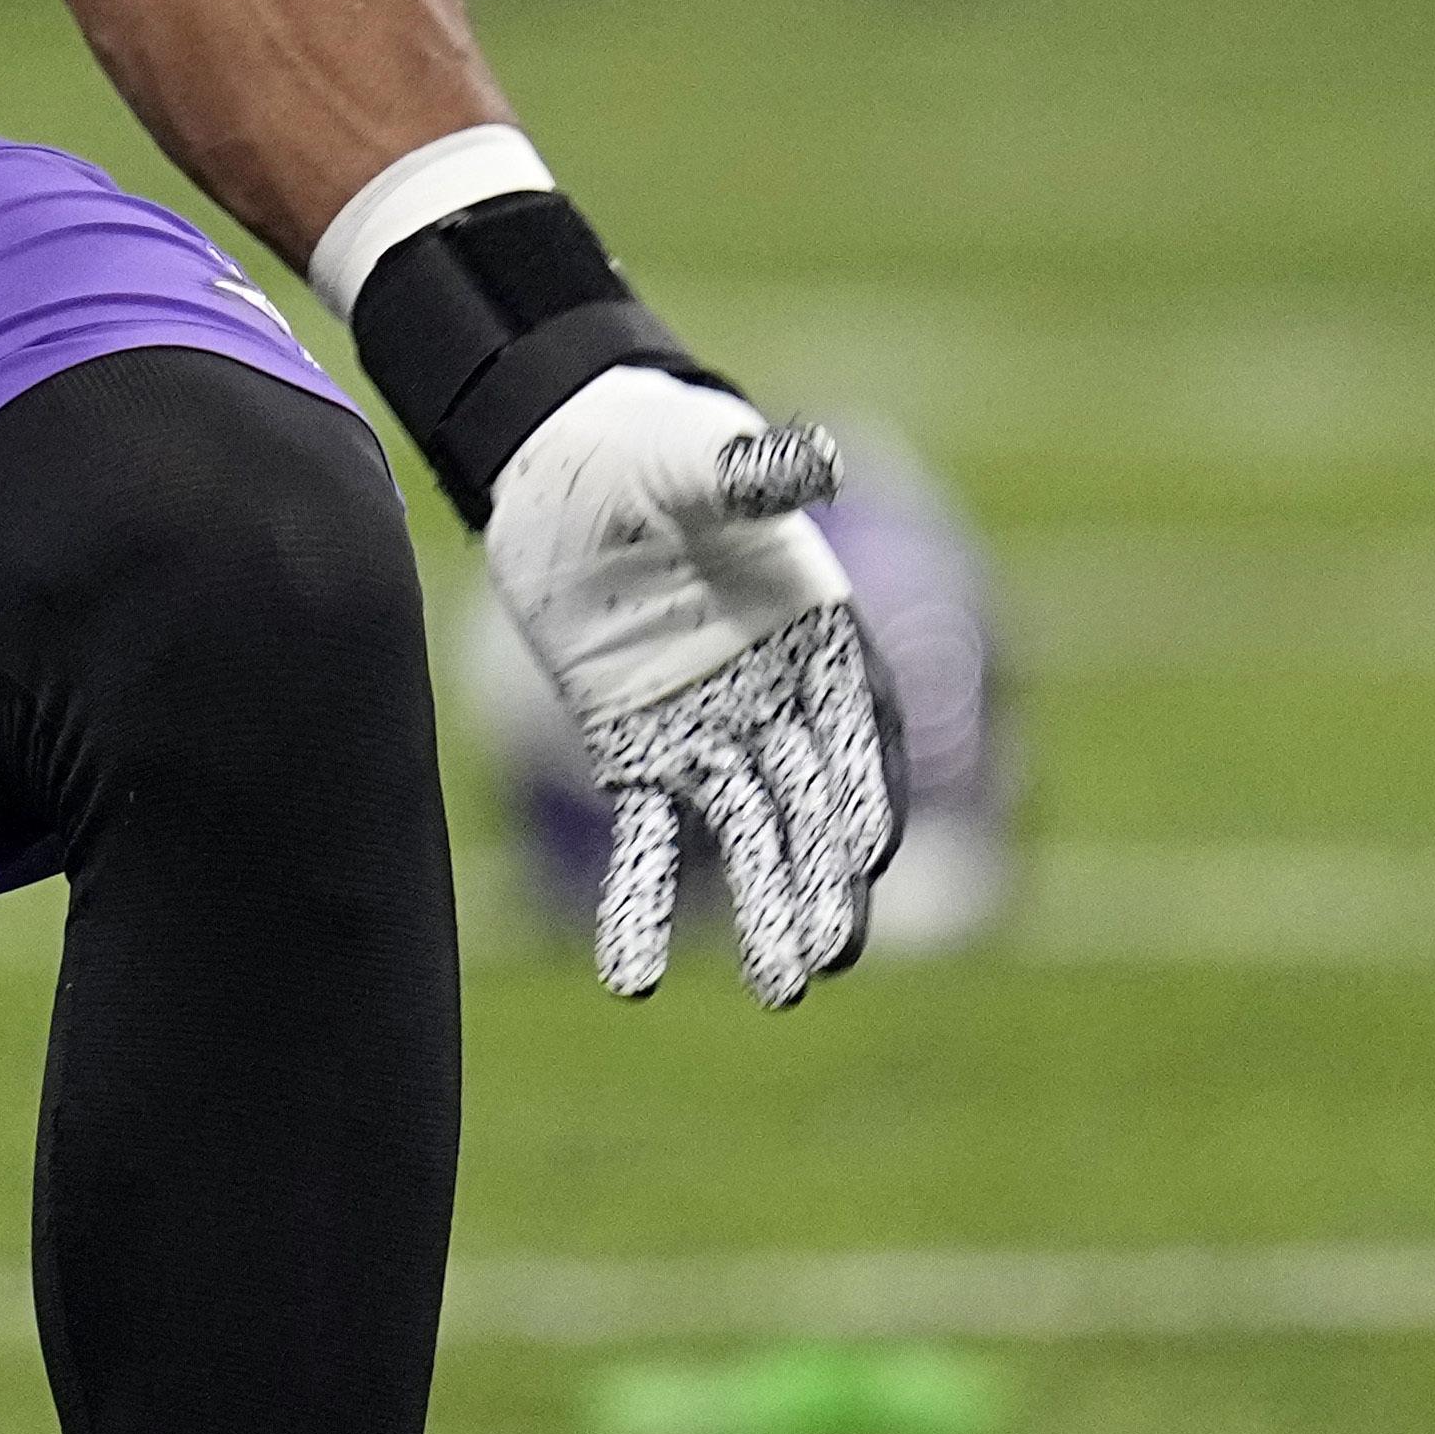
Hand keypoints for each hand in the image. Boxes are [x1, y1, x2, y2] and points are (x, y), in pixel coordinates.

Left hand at [480, 367, 892, 1006]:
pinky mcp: (638, 754)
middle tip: (831, 955)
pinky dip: (641, 907)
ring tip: (782, 985)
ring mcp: (711, 734)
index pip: (861, 730)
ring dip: (765, 911)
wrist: (566, 463)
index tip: (868, 851)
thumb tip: (813, 461)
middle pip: (815, 805)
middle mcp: (779, 699)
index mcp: (821, 634)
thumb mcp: (699, 453)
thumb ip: (752, 470)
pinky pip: (650, 841)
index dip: (867, 790)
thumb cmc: (653, 448)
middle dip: (826, 880)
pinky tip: (635, 976)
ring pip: (750, 838)